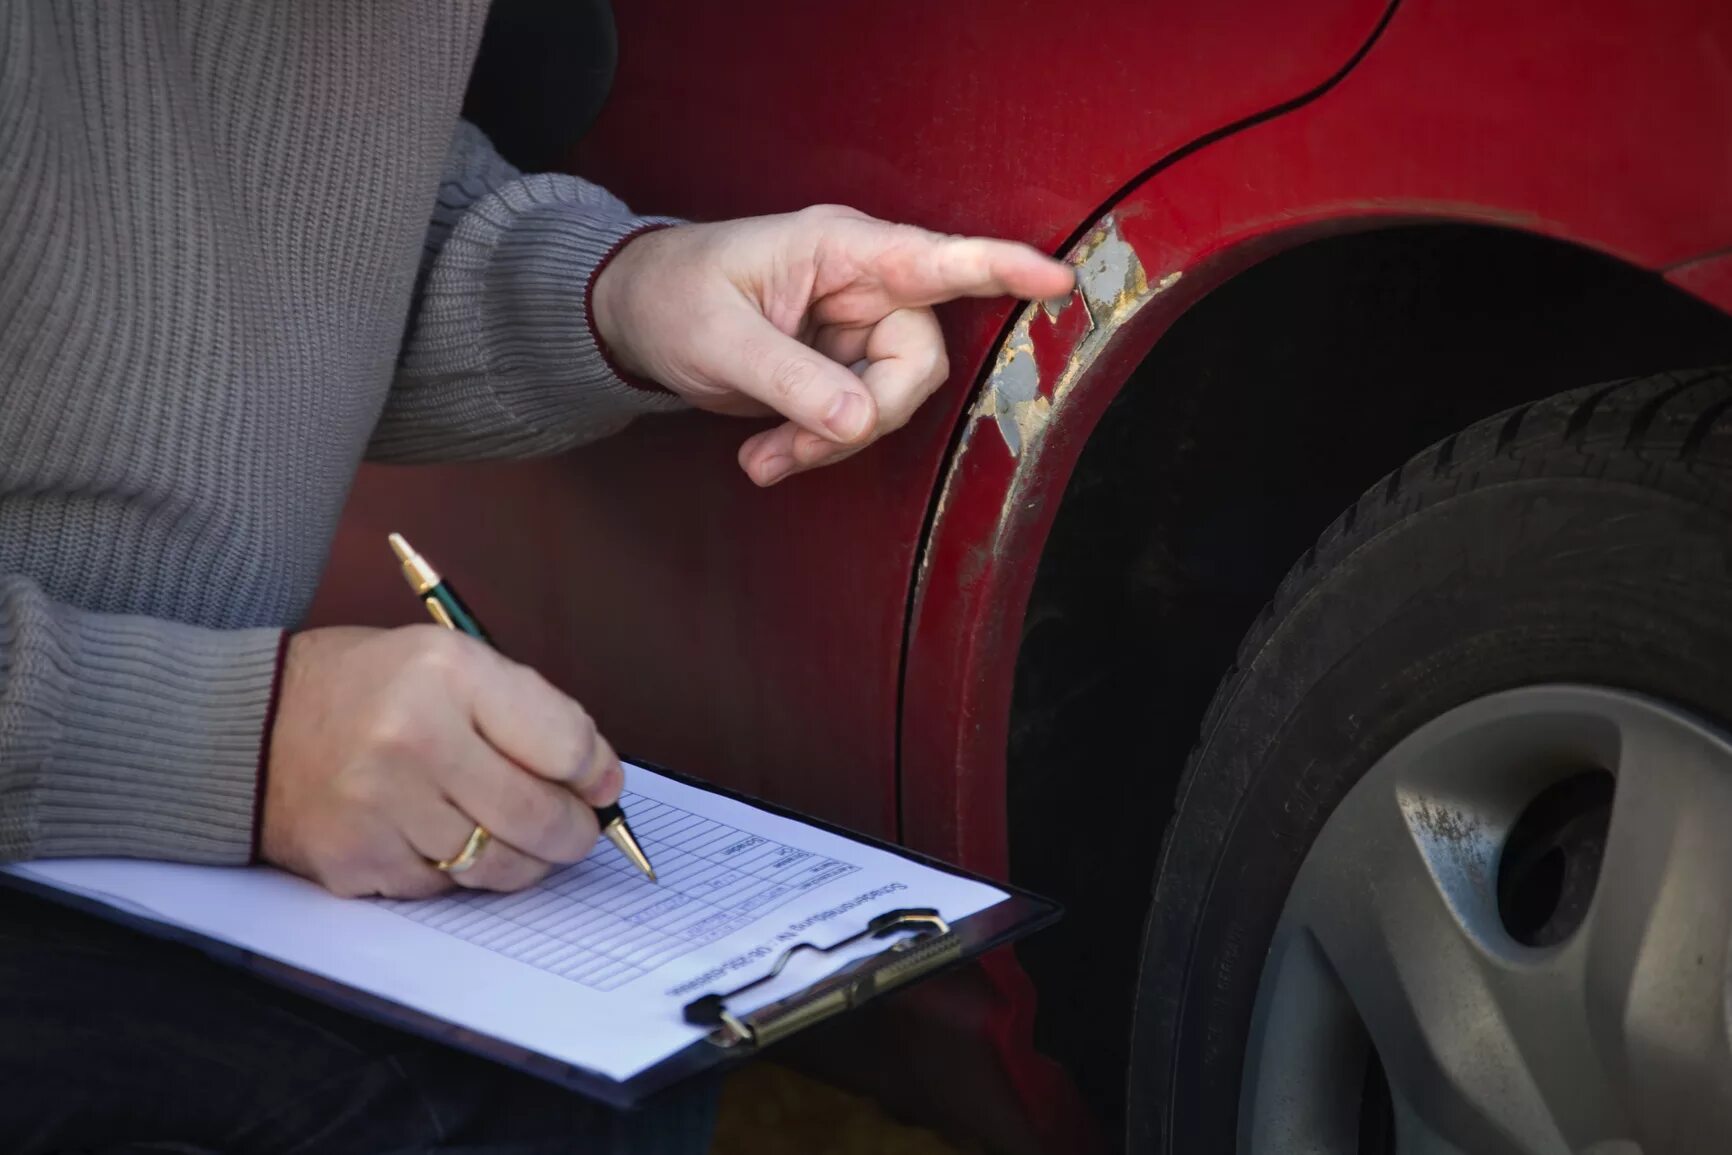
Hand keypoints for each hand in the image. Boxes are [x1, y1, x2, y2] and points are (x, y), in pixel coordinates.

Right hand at [260, 626, 621, 898]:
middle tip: (576, 830)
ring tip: (516, 837)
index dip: (596, 773)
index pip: (564, 744)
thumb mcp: (450, 662)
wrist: (248, 726)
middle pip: (538, 816)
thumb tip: (601, 780)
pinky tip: (442, 840)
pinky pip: (443, 889)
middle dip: (573, 832)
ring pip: (497, 864)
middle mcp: (412, 737)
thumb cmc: (367, 690)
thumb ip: (530, 713)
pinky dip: (457, 874)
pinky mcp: (355, 860)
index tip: (601, 784)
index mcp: (448, 673)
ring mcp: (379, 805)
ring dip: (523, 860)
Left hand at [592, 205, 1074, 485]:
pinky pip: (857, 421)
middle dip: (865, 416)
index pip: (936, 258)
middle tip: (796, 447)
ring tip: (763, 458)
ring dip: (829, 444)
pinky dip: (816, 449)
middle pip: (917, 362)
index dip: (1001, 269)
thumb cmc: (674, 297)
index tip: (1058, 279)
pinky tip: (764, 458)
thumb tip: (859, 422)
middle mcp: (862, 287)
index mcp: (840, 250)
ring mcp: (855, 332)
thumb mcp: (721, 339)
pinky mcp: (841, 371)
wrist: (636, 319)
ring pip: (889, 402)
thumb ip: (791, 380)